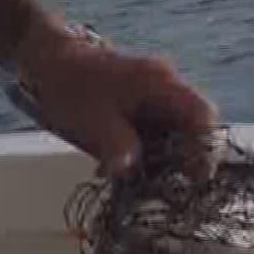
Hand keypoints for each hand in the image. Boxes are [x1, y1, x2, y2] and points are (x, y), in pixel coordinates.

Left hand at [15, 24, 219, 185]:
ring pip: (178, 139)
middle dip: (185, 161)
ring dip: (165, 164)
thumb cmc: (72, 86)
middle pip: (196, 130)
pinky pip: (159, 139)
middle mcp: (168, 91)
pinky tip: (126, 169)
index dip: (205, 149)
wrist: (48, 64)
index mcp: (162, 84)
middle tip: (167, 189)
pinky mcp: (145, 113)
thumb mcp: (93, 121)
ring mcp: (158, 102)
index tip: (195, 179)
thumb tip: (129, 173)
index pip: (202, 116)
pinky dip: (149, 158)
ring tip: (140, 181)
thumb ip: (117, 146)